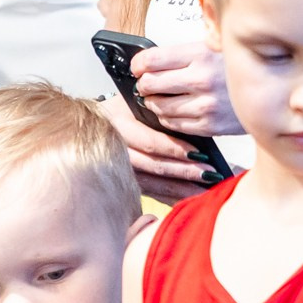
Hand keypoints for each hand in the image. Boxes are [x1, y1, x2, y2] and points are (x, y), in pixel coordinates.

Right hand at [94, 96, 208, 203]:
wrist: (92, 121)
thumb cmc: (122, 109)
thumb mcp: (137, 101)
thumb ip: (158, 112)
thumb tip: (193, 128)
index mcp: (117, 123)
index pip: (150, 141)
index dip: (175, 149)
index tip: (200, 154)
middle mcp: (113, 149)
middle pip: (153, 165)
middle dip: (184, 171)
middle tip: (210, 173)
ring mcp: (116, 170)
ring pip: (152, 184)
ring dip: (181, 189)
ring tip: (206, 190)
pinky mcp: (123, 184)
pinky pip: (150, 194)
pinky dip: (171, 198)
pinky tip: (189, 201)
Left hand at [132, 41, 243, 137]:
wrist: (276, 89)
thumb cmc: (238, 68)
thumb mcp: (214, 46)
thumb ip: (184, 52)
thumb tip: (149, 60)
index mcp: (201, 54)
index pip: (151, 60)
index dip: (138, 64)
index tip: (138, 66)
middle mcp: (202, 79)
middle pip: (150, 84)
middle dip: (144, 84)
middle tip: (147, 83)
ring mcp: (206, 105)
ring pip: (159, 107)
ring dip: (154, 102)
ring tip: (161, 96)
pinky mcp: (210, 125)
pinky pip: (173, 124)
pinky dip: (168, 117)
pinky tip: (175, 109)